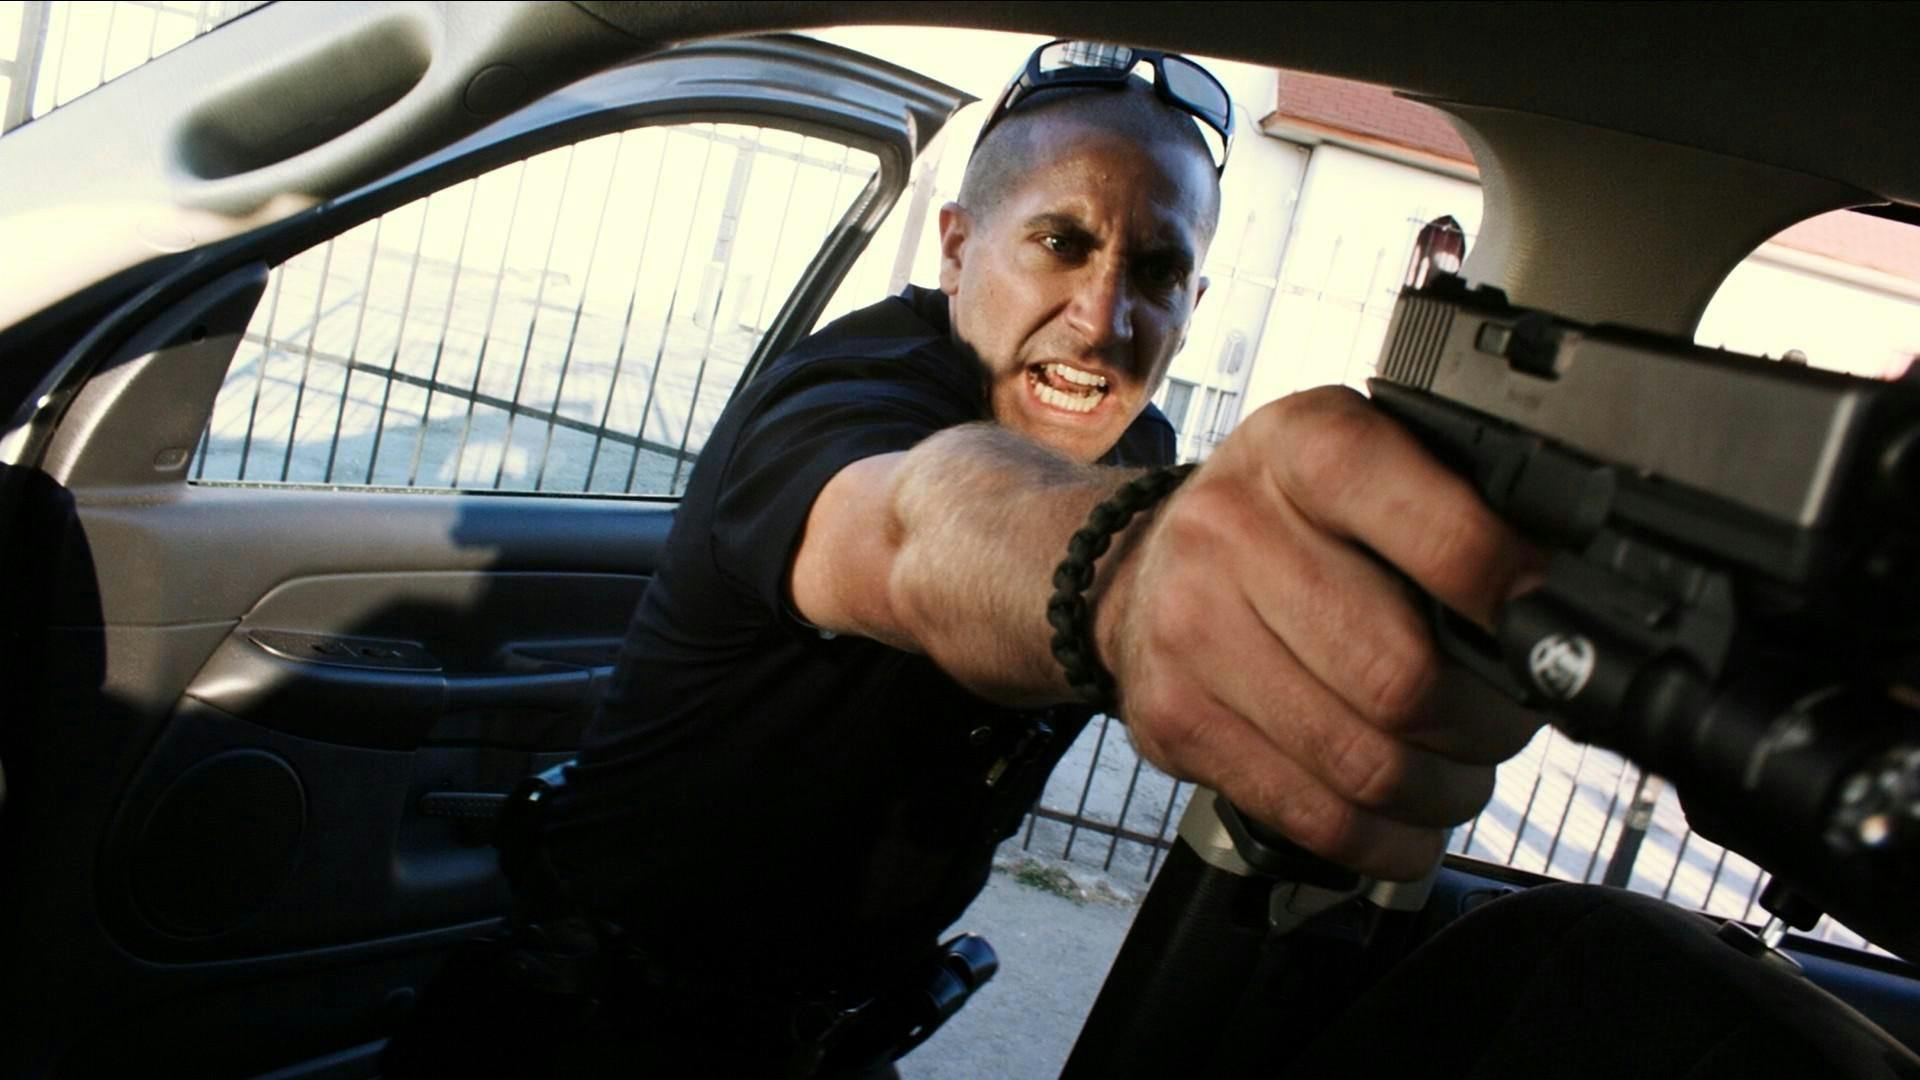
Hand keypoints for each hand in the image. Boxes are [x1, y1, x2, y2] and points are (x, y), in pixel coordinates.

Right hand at [1098, 385, 1545, 879]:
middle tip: (1506, 725)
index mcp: (1304, 447)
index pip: (1441, 534)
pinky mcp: (1174, 719)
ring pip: (1364, 763)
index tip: (1546, 632)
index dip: (1513, 597)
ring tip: (1460, 775)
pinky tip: (1407, 821)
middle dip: (1487, 725)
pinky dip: (1384, 841)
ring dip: (1443, 791)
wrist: (1138, 568)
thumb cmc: (1282, 521)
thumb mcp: (1360, 463)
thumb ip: (1452, 506)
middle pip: (1403, 677)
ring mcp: (1191, 629)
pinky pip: (1312, 815)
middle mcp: (1232, 530)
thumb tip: (1565, 598)